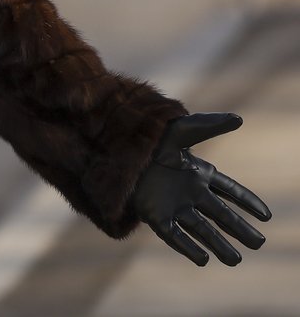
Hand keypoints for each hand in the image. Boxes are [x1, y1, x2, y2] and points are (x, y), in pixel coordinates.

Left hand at [132, 112, 270, 265]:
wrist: (114, 150)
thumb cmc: (150, 139)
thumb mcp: (181, 130)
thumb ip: (209, 125)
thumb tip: (239, 119)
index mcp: (198, 173)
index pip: (229, 189)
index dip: (247, 201)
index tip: (266, 216)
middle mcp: (189, 192)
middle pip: (220, 215)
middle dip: (239, 229)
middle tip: (259, 243)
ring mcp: (172, 206)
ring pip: (201, 230)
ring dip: (218, 245)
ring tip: (235, 261)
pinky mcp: (155, 216)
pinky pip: (174, 235)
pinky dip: (188, 248)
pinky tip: (203, 260)